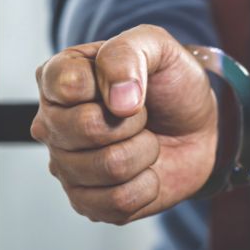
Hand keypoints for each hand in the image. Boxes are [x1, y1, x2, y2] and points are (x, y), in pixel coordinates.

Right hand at [31, 25, 217, 224]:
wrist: (198, 127)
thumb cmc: (170, 83)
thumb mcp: (155, 46)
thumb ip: (129, 53)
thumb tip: (118, 102)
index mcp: (58, 79)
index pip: (67, 85)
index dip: (112, 84)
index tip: (132, 82)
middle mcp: (52, 124)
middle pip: (84, 129)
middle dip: (134, 120)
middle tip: (143, 115)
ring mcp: (66, 166)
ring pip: (107, 167)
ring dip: (145, 152)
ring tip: (146, 140)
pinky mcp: (87, 202)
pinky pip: (116, 203)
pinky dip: (147, 186)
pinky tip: (146, 171)